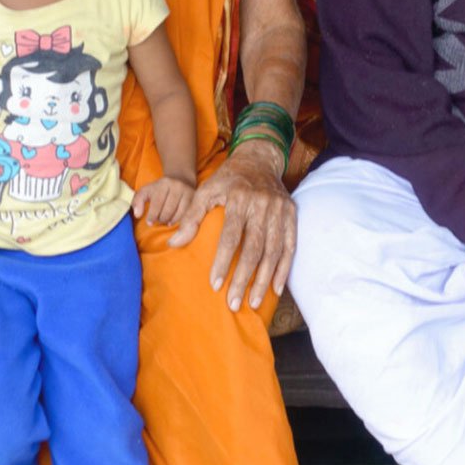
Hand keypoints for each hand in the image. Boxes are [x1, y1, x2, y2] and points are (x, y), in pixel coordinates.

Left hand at [132, 176, 195, 233]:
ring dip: (170, 220)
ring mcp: (187, 192)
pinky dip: (179, 220)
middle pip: (168, 209)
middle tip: (158, 221)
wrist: (180, 179)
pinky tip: (173, 221)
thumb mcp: (146, 191)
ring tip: (165, 221)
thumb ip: (137, 201)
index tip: (149, 222)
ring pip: (178, 213)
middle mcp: (177, 186)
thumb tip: (137, 215)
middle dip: (161, 218)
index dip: (152, 215)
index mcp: (163, 183)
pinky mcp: (194, 198)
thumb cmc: (159, 189)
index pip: (157, 203)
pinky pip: (186, 214)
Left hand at [167, 140, 295, 310]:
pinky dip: (284, 269)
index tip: (215, 285)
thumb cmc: (228, 179)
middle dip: (244, 278)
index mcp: (240, 198)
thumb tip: (174, 243)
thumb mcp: (205, 191)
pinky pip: (290, 246)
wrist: (259, 160)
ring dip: (264, 279)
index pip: (232, 235)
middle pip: (254, 248)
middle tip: (234, 304)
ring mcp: (279, 210)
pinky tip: (276, 289)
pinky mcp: (291, 215)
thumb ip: (191, 217)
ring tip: (253, 302)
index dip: (223, 261)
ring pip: (274, 251)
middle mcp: (262, 205)